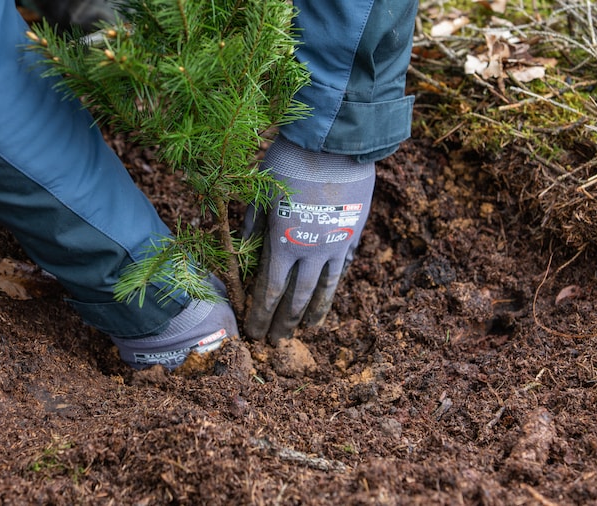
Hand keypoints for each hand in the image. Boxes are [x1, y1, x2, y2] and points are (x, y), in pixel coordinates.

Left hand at [244, 138, 373, 342]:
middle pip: (296, 298)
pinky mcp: (353, 234)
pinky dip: (334, 285)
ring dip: (314, 313)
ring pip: (324, 289)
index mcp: (281, 243)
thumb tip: (243, 249)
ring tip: (308, 331)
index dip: (261, 315)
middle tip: (277, 343)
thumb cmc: (289, 162)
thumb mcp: (262, 192)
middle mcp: (309, 252)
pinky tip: (329, 296)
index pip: (268, 291)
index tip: (254, 333)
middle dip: (284, 323)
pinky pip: (342, 267)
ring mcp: (335, 245)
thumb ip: (253, 225)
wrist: (335, 143)